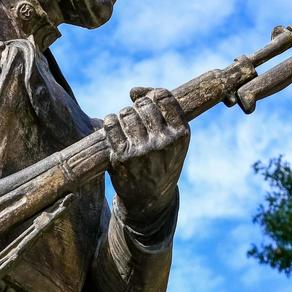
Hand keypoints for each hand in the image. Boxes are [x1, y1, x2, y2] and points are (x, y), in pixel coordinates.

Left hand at [104, 87, 189, 223]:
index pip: (163, 97)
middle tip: (135, 119)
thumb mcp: (172, 139)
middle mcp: (164, 142)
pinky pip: (111, 126)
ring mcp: (143, 150)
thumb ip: (159, 110)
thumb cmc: (161, 162)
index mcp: (181, 134)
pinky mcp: (122, 157)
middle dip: (136, 107)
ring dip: (122, 115)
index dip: (151, 95)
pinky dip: (110, 122)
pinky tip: (112, 127)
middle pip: (143, 104)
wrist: (150, 200)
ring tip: (124, 125)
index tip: (148, 103)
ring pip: (126, 113)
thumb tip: (133, 90)